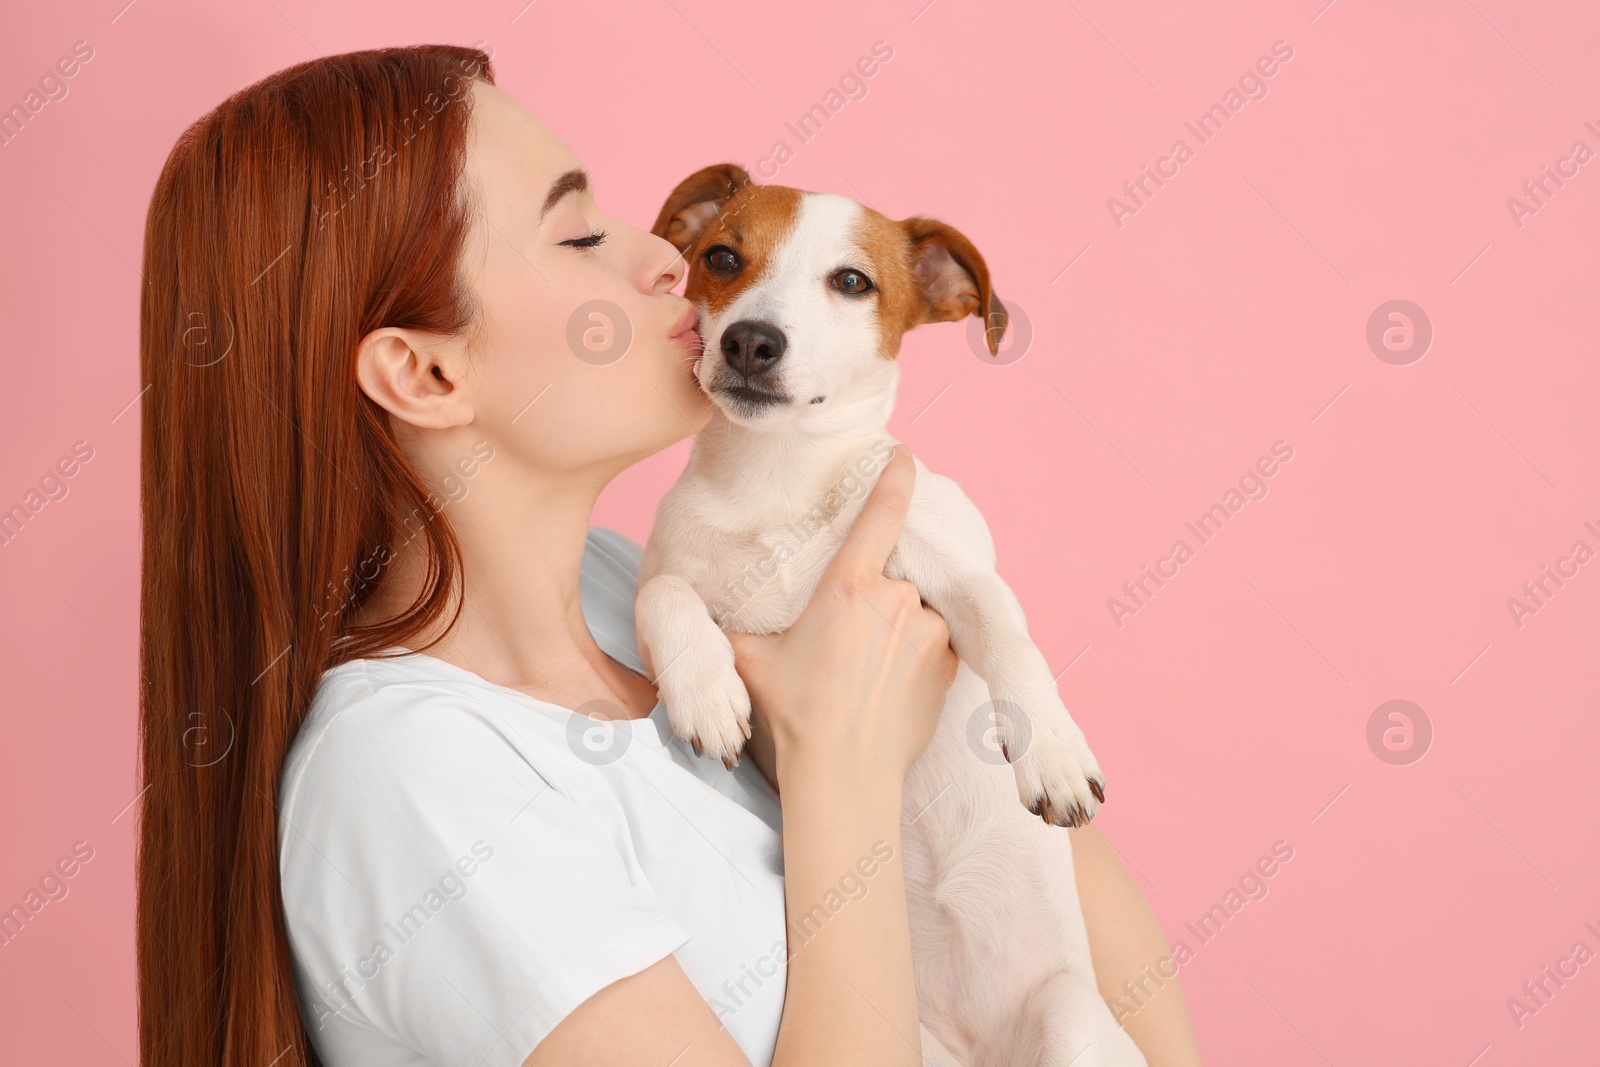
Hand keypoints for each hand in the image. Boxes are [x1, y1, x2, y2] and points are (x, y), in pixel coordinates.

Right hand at [725, 446, 957, 797]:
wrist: (844, 776)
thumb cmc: (793, 715)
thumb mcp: (749, 658)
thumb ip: (739, 622)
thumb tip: (709, 606)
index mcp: (848, 586)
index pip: (881, 512)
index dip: (894, 476)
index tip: (904, 455)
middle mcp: (896, 600)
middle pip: (888, 574)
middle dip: (870, 595)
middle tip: (846, 639)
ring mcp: (928, 631)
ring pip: (913, 608)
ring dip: (895, 625)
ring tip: (866, 669)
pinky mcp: (948, 663)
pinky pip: (934, 639)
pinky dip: (915, 650)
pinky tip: (888, 683)